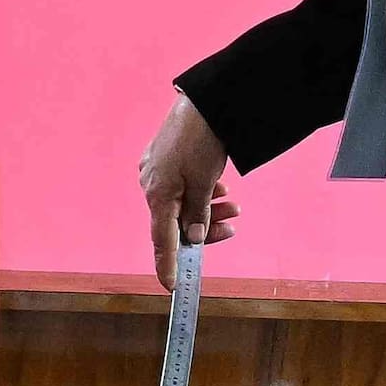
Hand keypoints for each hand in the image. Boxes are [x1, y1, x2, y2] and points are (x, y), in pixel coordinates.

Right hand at [137, 93, 234, 287]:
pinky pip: (181, 186)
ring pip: (182, 202)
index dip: (167, 263)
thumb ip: (198, 213)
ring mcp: (156, 170)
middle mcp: (152, 184)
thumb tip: (194, 237)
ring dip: (208, 208)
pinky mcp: (165, 158)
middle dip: (205, 226)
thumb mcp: (204, 182)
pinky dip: (200, 192)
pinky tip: (219, 186)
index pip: (162, 239)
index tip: (171, 285)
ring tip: (233, 203)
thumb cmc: (201, 139)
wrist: (204, 100)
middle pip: (176, 220)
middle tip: (232, 226)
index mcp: (157, 194)